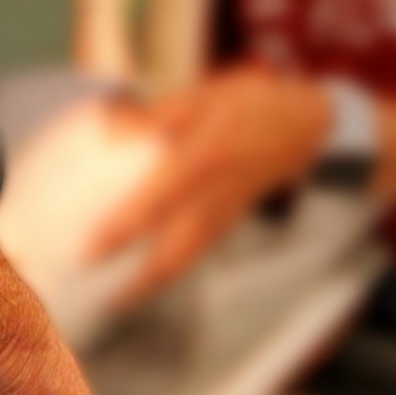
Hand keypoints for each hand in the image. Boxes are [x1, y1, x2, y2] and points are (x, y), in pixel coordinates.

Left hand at [90, 67, 329, 295]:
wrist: (302, 124)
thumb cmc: (246, 106)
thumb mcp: (199, 96)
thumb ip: (153, 115)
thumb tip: (108, 130)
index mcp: (203, 160)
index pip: (156, 203)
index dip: (124, 230)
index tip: (93, 248)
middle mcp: (215, 195)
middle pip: (174, 252)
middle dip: (138, 281)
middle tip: (103, 298)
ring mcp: (225, 213)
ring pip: (187, 259)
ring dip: (154, 282)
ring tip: (119, 298)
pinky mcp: (230, 220)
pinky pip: (198, 252)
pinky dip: (172, 269)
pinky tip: (148, 277)